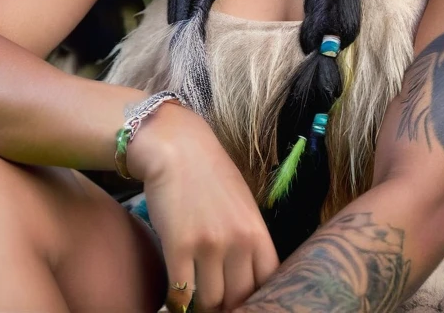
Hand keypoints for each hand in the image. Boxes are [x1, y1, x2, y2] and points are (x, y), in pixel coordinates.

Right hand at [128, 101, 280, 311]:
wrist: (175, 147)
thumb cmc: (208, 172)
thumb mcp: (241, 202)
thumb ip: (247, 236)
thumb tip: (248, 275)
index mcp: (257, 231)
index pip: (269, 282)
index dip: (256, 298)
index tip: (242, 300)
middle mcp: (238, 242)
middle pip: (239, 297)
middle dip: (227, 305)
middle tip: (216, 303)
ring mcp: (209, 245)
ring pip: (210, 301)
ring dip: (202, 307)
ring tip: (194, 302)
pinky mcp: (179, 247)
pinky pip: (181, 294)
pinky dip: (177, 302)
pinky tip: (175, 297)